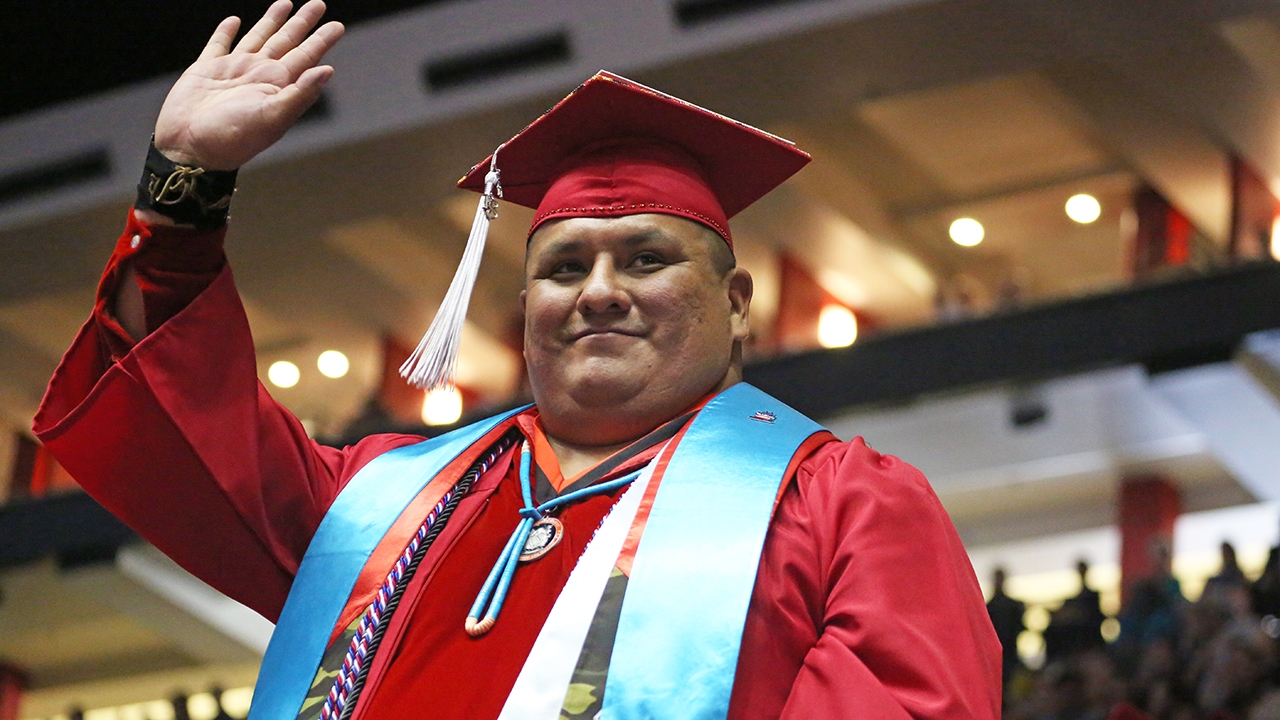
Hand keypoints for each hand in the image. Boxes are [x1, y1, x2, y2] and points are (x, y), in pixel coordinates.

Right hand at [153, 0, 343, 169]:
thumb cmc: (234, 139)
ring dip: (271, 21)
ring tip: (285, 4)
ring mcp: (233, 71)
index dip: (321, 40)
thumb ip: (300, 94)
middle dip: (302, 23)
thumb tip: (329, 70)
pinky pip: (218, 45)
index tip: (337, 25)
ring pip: (257, 38)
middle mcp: (258, 75)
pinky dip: (226, 32)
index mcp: (277, 85)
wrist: (191, 148)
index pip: (306, 56)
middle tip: (318, 4)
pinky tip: (234, 21)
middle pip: (286, 41)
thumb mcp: (272, 117)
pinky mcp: (206, 70)